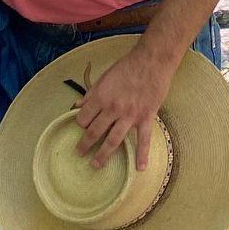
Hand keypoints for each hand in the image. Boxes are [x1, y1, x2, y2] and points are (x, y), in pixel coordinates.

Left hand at [75, 40, 177, 171]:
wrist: (152, 61)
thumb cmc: (127, 66)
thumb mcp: (104, 77)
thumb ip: (90, 94)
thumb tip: (76, 105)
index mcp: (101, 97)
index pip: (84, 117)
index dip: (80, 124)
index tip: (81, 128)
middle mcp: (113, 108)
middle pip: (94, 132)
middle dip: (85, 144)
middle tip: (79, 153)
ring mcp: (130, 115)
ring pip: (113, 140)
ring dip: (103, 155)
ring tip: (95, 165)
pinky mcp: (146, 117)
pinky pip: (144, 139)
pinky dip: (142, 155)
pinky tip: (140, 168)